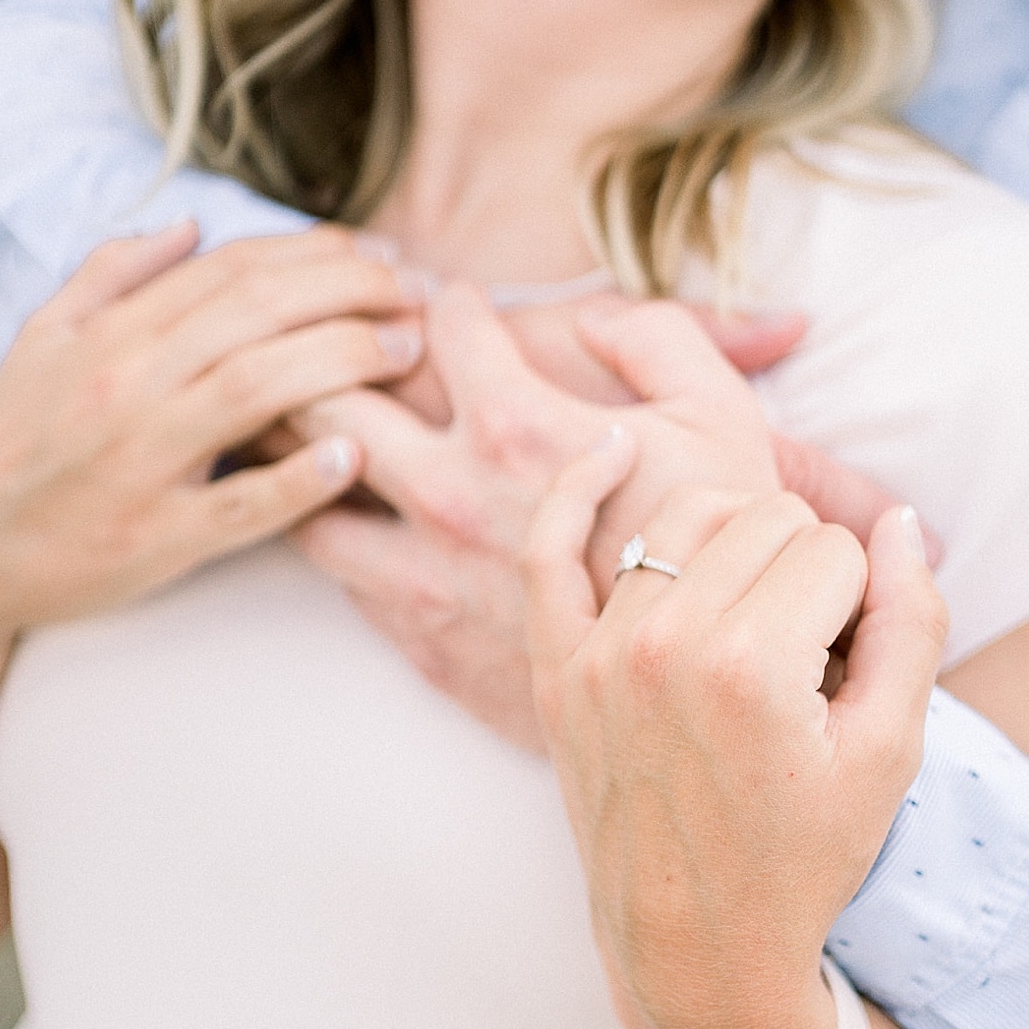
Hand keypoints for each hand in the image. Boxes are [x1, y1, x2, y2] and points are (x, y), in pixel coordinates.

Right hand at [0, 219, 425, 648]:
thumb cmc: (19, 441)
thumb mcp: (45, 339)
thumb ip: (114, 274)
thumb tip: (188, 226)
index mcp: (112, 334)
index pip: (231, 271)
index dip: (316, 254)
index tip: (378, 254)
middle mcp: (129, 384)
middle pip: (259, 313)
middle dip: (351, 291)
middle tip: (417, 293)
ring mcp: (144, 461)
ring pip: (256, 388)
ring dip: (344, 361)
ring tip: (407, 353)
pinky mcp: (157, 536)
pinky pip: (238, 505)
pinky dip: (299, 481)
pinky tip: (355, 458)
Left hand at [294, 284, 937, 749]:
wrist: (702, 732)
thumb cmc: (728, 578)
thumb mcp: (728, 426)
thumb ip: (671, 339)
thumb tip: (602, 306)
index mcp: (524, 427)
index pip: (448, 322)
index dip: (446, 298)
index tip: (444, 297)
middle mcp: (450, 493)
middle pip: (335, 386)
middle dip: (328, 348)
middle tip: (343, 337)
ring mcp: (418, 570)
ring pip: (306, 482)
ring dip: (300, 439)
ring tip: (305, 411)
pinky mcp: (412, 636)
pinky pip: (332, 567)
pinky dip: (323, 523)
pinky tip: (340, 504)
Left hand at [523, 436, 948, 1028]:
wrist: (696, 948)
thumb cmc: (803, 855)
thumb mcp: (892, 749)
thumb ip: (913, 620)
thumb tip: (894, 521)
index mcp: (753, 665)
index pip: (833, 549)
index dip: (861, 602)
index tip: (847, 668)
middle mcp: (664, 643)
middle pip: (767, 519)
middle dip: (806, 569)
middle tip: (807, 650)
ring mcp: (598, 651)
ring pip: (686, 513)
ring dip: (734, 538)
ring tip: (754, 602)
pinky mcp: (555, 667)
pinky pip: (550, 547)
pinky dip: (577, 487)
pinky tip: (613, 447)